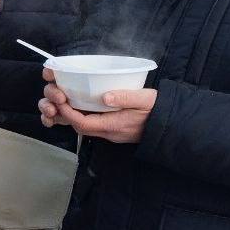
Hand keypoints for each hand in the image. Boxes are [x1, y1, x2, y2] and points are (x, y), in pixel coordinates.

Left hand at [39, 70, 156, 143]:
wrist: (170, 125)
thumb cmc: (158, 110)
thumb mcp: (145, 99)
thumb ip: (125, 97)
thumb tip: (105, 97)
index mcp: (114, 125)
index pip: (83, 123)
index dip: (68, 113)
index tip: (61, 99)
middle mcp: (109, 132)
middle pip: (80, 127)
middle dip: (66, 114)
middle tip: (59, 97)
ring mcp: (111, 132)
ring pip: (85, 127)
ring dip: (73, 116)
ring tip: (66, 100)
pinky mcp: (113, 129)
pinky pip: (93, 125)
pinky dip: (83, 115)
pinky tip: (82, 104)